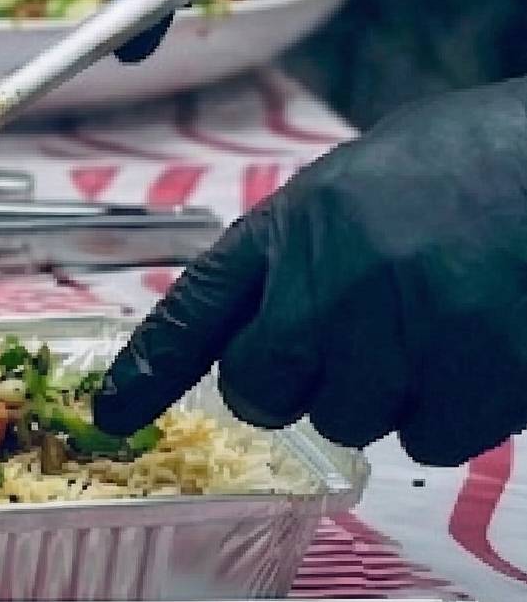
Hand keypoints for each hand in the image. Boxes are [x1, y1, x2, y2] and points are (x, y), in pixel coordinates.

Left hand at [94, 79, 526, 464]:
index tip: (112, 414)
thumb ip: (314, 246)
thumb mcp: (375, 179)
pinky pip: (429, 439)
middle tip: (366, 343)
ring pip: (354, 421)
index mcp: (301, 220)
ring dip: (394, 393)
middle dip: (304, 384)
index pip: (200, 306)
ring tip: (448, 323)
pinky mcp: (476, 375)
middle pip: (267, 391)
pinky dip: (456, 413)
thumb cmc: (489, 161)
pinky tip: (486, 351)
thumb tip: (273, 319)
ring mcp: (404, 331)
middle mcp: (333, 277)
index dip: (149, 368)